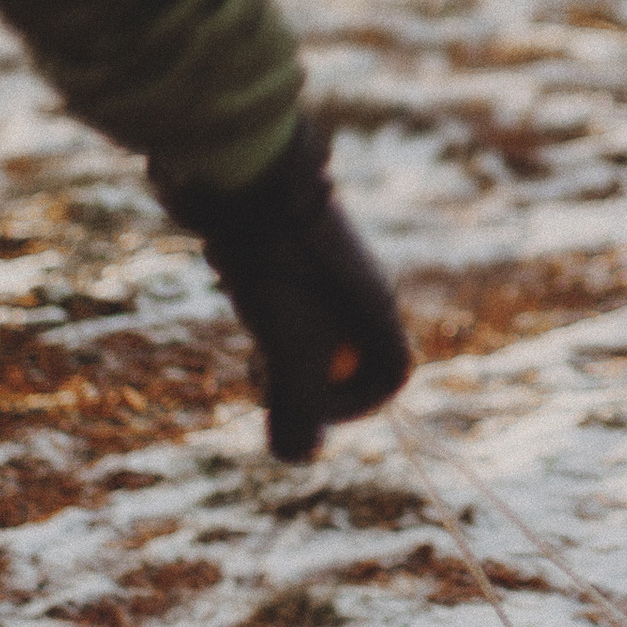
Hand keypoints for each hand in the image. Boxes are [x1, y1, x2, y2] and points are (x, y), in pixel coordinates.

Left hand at [151, 116, 411, 463]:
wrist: (237, 170)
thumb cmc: (272, 262)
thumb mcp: (287, 347)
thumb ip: (297, 412)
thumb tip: (297, 456)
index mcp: (372, 305)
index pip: (389, 376)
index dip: (353, 409)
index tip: (304, 407)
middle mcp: (355, 283)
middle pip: (345, 356)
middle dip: (304, 382)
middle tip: (262, 374)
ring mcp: (323, 262)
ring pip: (312, 327)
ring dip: (281, 346)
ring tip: (251, 329)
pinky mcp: (288, 244)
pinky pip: (287, 295)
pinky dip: (263, 309)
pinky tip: (236, 282)